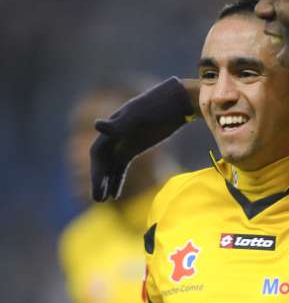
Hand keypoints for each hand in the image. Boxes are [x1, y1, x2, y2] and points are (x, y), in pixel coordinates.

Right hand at [91, 76, 194, 200]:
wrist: (178, 100)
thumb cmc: (160, 106)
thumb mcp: (140, 116)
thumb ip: (120, 124)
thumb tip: (96, 126)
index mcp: (113, 126)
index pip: (98, 152)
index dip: (96, 170)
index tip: (98, 186)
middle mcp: (115, 134)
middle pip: (102, 161)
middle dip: (99, 180)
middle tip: (99, 201)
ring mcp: (125, 140)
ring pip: (110, 165)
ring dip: (106, 182)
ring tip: (103, 202)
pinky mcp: (136, 145)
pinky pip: (121, 165)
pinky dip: (117, 178)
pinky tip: (115, 195)